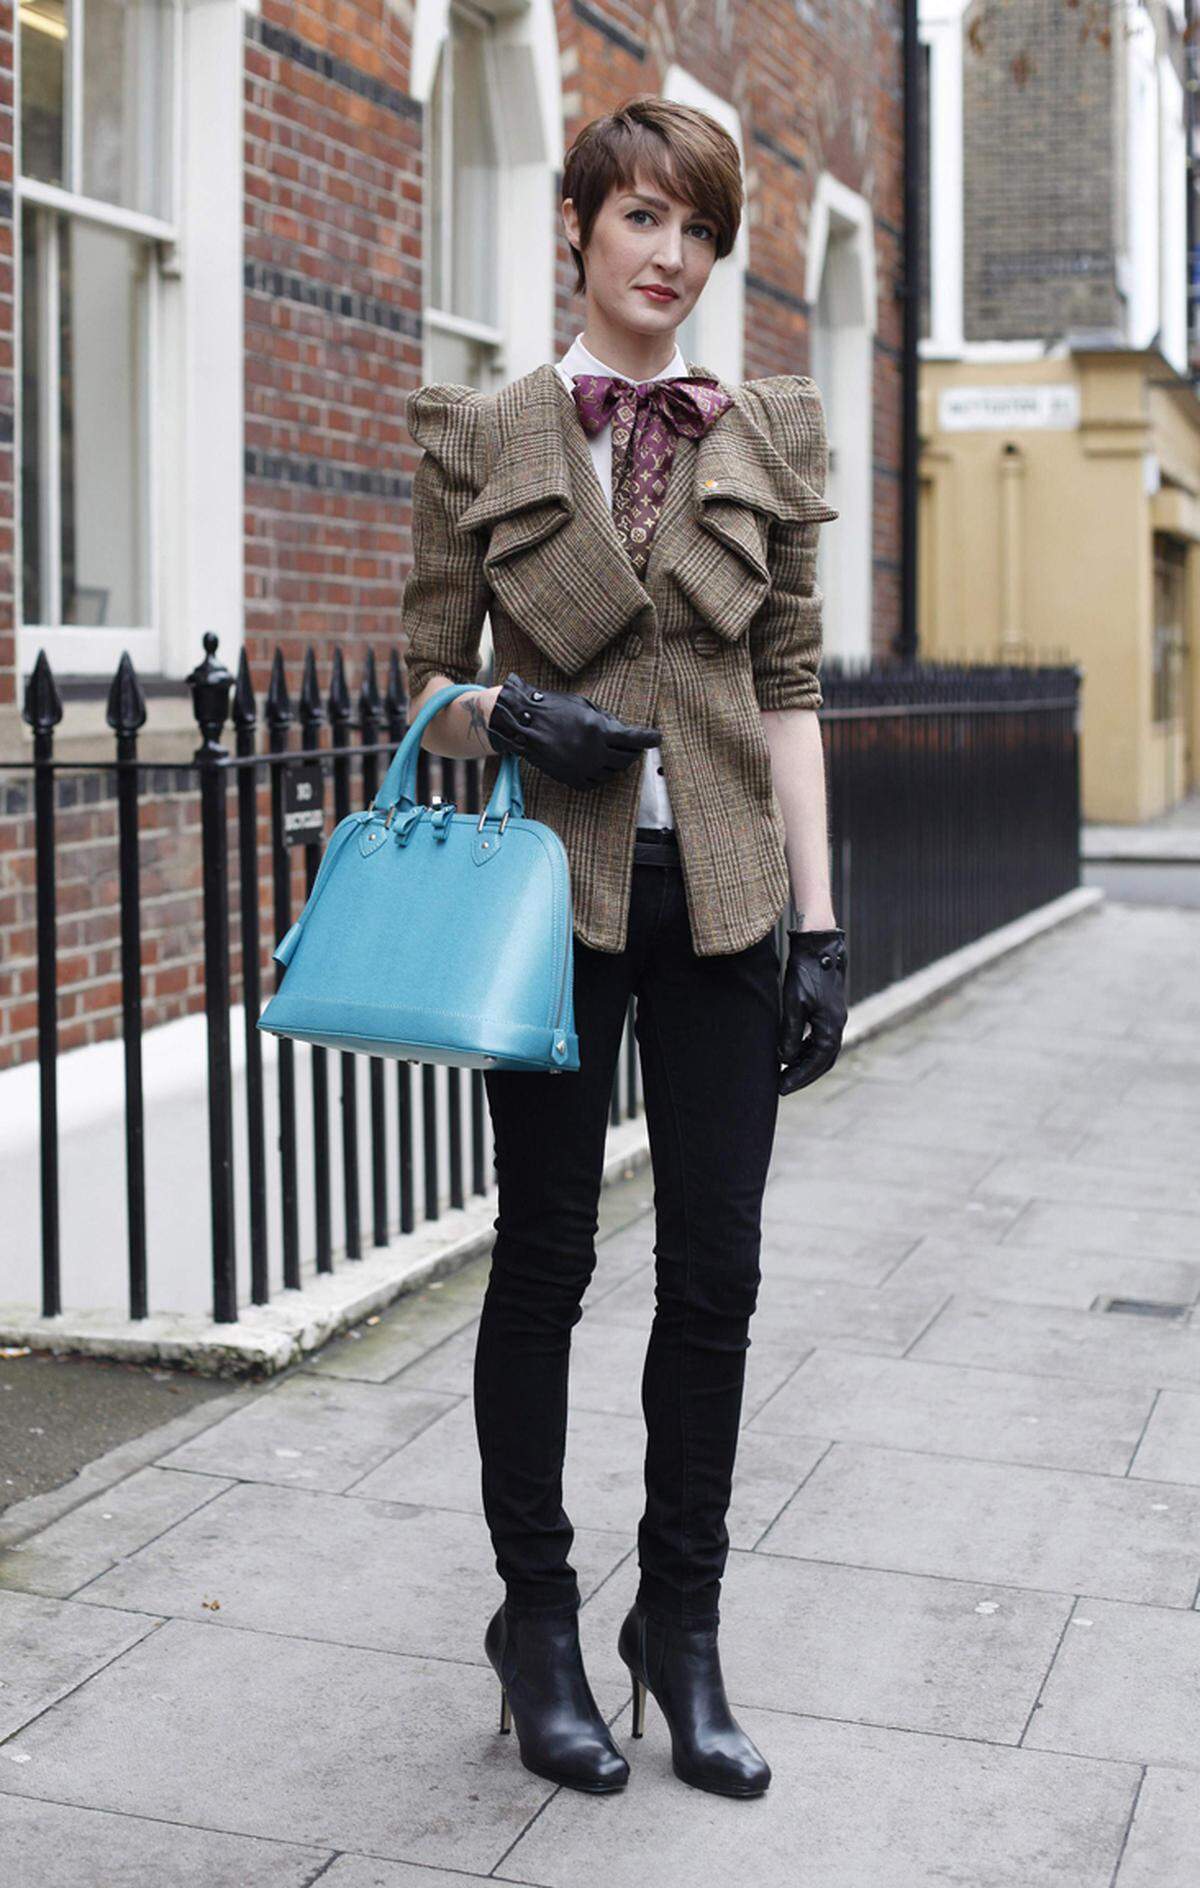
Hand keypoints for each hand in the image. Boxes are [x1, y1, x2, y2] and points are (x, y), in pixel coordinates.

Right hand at [486, 671, 661, 791]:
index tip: (657, 738)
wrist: (523, 725)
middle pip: (626, 759)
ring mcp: (583, 768)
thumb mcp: (584, 705)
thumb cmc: (553, 709)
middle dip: (633, 752)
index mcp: (599, 730)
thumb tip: (621, 731)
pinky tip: (597, 764)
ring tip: (613, 753)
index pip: (634, 739)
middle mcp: (594, 752)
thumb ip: (605, 719)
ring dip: (617, 763)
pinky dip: (600, 773)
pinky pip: (595, 781)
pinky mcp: (572, 779)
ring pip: (613, 772)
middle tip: (632, 746)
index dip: (649, 739)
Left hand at [778, 927, 847, 1095]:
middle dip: (803, 1075)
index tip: (781, 1089)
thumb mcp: (793, 1004)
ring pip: (821, 1050)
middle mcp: (836, 1024)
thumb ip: (790, 1033)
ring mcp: (834, 1017)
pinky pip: (819, 1037)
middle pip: (822, 1061)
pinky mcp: (828, 1009)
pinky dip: (806, 1049)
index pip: (817, 1063)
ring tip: (784, 1072)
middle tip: (783, 1086)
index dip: (799, 1078)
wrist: (819, 945)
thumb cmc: (806, 973)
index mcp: (830, 1026)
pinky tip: (791, 1051)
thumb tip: (785, 1058)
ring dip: (804, 1063)